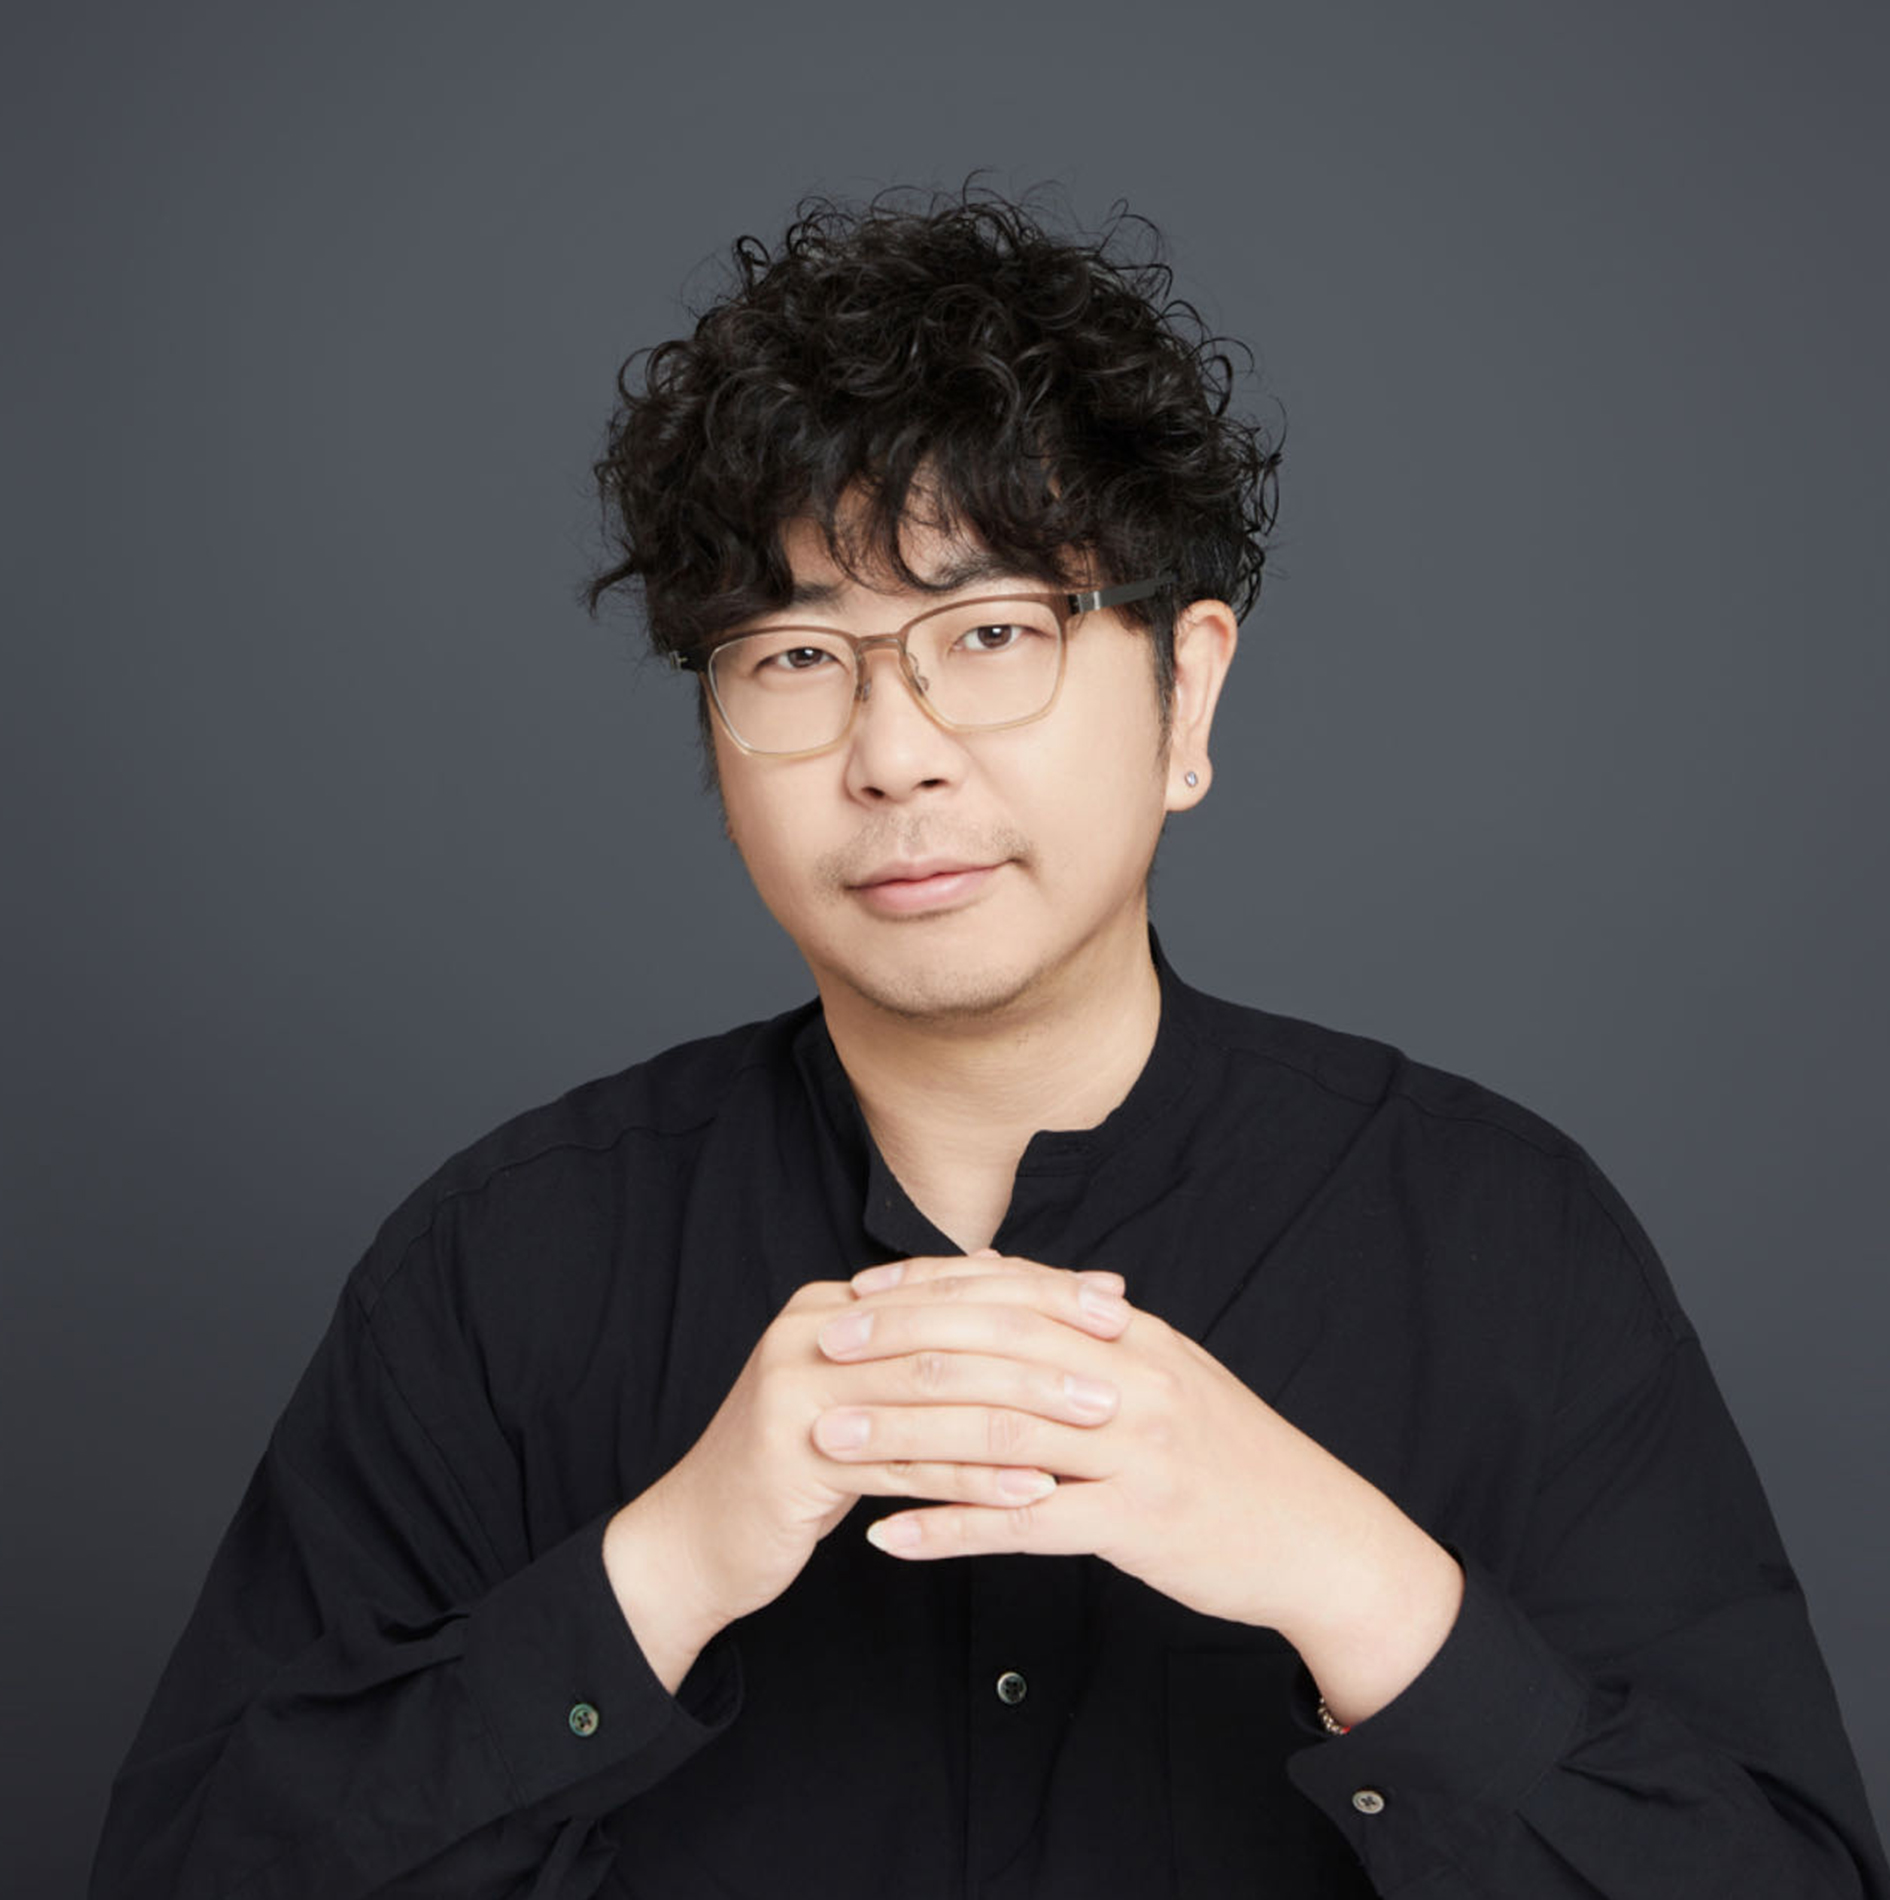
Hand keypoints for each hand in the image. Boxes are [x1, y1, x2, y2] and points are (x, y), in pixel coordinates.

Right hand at [603, 1258, 1133, 1687]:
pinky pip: (905, 1464)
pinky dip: (975, 1478)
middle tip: (1119, 1368)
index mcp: (835, 1303)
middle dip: (1043, 1349)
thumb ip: (922, 1337)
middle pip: (949, 1332)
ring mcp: (797, 1388)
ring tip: (1096, 1427)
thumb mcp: (863, 1388)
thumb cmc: (798, 1465)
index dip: (1039, 1291)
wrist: (700, 1539)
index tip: (1115, 1304)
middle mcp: (812, 1331)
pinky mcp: (793, 1453)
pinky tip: (1032, 1492)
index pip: (954, 1284)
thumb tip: (1006, 1269)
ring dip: (1023, 1413)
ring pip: (933, 1395)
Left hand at [818, 1253, 1463, 1723]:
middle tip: (823, 1348)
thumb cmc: (1230, 1451)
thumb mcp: (1166, 1367)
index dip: (931, 1287)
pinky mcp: (1134, 1521)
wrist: (1318, 1533)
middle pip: (993, 1346)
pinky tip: (889, 1537)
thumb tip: (1011, 1276)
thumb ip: (1089, 1323)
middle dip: (898, 1342)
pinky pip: (1023, 1522)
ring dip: (902, 1434)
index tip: (861, 1292)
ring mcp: (1133, 1449)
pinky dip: (949, 1528)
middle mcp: (1129, 1376)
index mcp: (1130, 1333)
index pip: (1014, 1289)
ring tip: (829, 1438)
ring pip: (996, 1430)